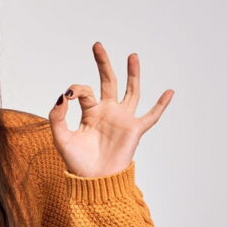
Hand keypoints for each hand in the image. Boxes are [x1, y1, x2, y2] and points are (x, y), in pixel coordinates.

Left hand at [48, 41, 172, 177]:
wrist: (93, 181)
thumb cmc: (76, 162)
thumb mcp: (61, 138)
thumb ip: (57, 117)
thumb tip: (62, 96)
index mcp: (89, 112)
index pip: (84, 91)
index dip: (76, 89)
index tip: (68, 95)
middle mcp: (107, 112)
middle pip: (108, 81)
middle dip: (103, 63)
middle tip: (97, 45)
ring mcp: (122, 119)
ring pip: (131, 91)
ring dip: (132, 74)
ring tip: (132, 55)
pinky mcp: (134, 129)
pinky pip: (151, 115)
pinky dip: (161, 104)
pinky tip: (169, 91)